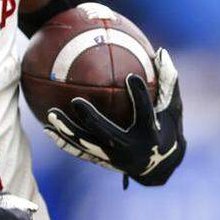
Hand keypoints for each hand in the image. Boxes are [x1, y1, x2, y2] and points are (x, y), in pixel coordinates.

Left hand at [44, 48, 185, 185]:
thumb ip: (168, 82)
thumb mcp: (173, 108)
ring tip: (50, 115)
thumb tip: (162, 51)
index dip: (139, 96)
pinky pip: (79, 152)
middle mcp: (130, 149)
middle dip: (91, 119)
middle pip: (107, 133)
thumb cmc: (168, 129)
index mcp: (149, 134)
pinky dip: (64, 142)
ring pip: (87, 144)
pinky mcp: (102, 162)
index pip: (145, 113)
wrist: (160, 169)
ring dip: (68, 131)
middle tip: (76, 101)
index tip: (130, 77)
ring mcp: (113, 158)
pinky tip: (47, 129)